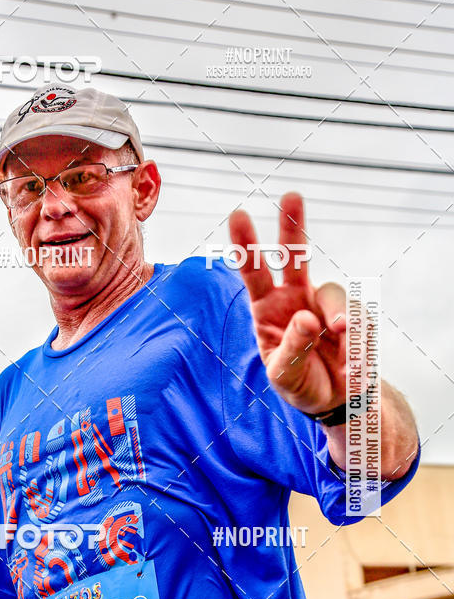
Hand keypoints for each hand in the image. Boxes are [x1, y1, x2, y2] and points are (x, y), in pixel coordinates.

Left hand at [229, 193, 347, 414]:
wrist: (336, 401)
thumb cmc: (300, 384)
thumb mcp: (285, 375)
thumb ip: (292, 348)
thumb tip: (307, 318)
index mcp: (268, 310)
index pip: (254, 273)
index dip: (246, 246)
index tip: (239, 215)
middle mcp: (295, 299)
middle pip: (294, 256)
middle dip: (293, 226)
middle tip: (292, 197)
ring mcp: (325, 305)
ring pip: (333, 292)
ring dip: (338, 315)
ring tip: (340, 338)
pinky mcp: (353, 315)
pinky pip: (358, 317)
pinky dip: (356, 340)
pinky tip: (351, 363)